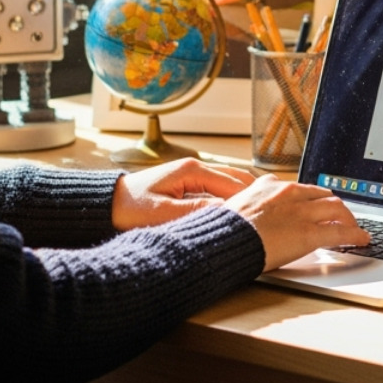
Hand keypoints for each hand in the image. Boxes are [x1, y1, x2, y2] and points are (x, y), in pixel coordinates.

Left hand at [111, 157, 256, 230]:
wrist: (107, 204)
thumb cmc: (129, 209)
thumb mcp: (163, 214)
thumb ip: (195, 210)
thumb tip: (227, 212)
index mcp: (192, 170)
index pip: (234, 184)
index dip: (253, 200)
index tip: (268, 215)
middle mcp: (196, 167)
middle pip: (238, 179)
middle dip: (256, 196)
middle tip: (274, 214)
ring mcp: (194, 174)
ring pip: (231, 182)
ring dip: (246, 196)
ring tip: (263, 214)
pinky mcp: (189, 183)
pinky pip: (220, 188)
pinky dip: (234, 198)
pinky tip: (240, 213)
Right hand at [224, 174, 369, 271]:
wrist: (223, 241)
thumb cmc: (223, 230)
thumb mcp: (234, 207)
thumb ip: (248, 205)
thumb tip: (245, 209)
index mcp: (271, 187)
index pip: (301, 188)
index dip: (314, 198)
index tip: (318, 204)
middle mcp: (290, 194)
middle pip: (323, 195)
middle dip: (335, 206)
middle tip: (341, 216)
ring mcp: (302, 213)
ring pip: (337, 208)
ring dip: (349, 218)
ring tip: (354, 227)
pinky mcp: (310, 233)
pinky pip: (340, 232)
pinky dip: (355, 235)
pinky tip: (363, 239)